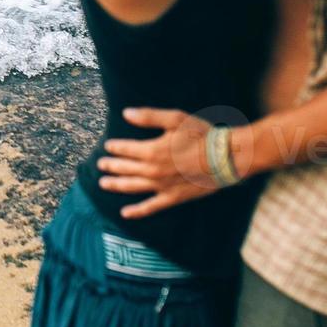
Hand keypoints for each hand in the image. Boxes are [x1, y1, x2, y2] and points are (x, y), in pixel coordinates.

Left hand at [96, 108, 220, 219]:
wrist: (226, 158)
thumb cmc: (201, 135)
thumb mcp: (175, 119)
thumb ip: (149, 116)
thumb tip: (125, 113)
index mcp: (151, 150)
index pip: (125, 149)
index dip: (114, 147)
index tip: (107, 146)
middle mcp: (152, 170)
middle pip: (125, 168)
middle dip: (111, 166)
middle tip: (100, 165)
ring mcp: (161, 186)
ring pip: (132, 187)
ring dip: (115, 185)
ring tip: (103, 183)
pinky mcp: (173, 198)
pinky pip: (150, 207)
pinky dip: (136, 211)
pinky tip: (125, 213)